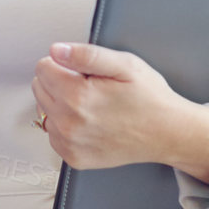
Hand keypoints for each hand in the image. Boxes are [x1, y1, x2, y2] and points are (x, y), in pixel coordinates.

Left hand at [32, 42, 208, 181]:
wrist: (168, 134)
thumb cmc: (150, 98)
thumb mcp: (125, 64)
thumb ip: (86, 54)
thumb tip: (56, 50)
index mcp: (78, 97)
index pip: (43, 67)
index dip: (64, 62)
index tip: (84, 70)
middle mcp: (69, 124)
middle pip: (39, 87)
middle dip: (59, 81)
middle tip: (90, 86)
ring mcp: (70, 144)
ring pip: (44, 110)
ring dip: (60, 103)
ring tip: (91, 104)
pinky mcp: (73, 158)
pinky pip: (53, 132)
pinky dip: (65, 124)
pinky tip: (89, 121)